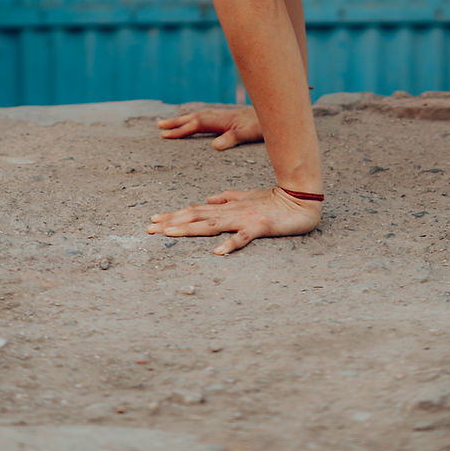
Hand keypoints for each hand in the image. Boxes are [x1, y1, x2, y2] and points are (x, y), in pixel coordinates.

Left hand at [146, 185, 322, 254]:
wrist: (300, 199)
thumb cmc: (274, 200)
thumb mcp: (247, 198)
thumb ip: (227, 198)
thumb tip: (209, 199)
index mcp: (226, 207)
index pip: (195, 210)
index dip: (174, 215)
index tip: (153, 220)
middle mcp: (230, 212)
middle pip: (196, 217)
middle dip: (172, 222)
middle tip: (149, 228)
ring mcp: (243, 219)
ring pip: (211, 224)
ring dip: (189, 229)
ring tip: (169, 233)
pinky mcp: (259, 227)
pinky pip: (243, 237)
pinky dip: (230, 243)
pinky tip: (218, 252)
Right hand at [156, 105, 263, 148]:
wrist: (275, 111)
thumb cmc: (262, 125)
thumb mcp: (248, 134)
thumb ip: (232, 139)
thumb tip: (214, 146)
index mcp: (221, 120)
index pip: (195, 124)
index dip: (180, 130)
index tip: (164, 135)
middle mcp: (219, 115)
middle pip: (193, 117)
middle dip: (176, 122)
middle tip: (158, 126)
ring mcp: (223, 115)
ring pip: (197, 116)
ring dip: (182, 119)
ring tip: (167, 123)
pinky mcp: (227, 117)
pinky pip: (205, 117)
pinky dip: (193, 118)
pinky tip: (192, 121)